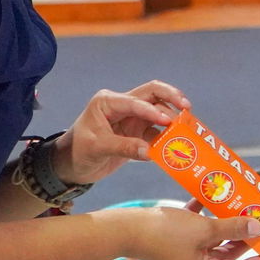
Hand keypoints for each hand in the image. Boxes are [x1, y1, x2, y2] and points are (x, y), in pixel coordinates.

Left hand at [55, 80, 187, 184]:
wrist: (72, 166)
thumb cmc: (78, 151)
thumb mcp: (97, 148)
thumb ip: (124, 147)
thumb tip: (150, 151)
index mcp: (108, 102)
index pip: (135, 101)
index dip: (152, 111)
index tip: (167, 121)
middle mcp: (123, 105)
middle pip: (152, 93)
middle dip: (171, 98)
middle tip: (187, 107)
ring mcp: (132, 117)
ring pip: (159, 110)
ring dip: (172, 117)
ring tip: (187, 127)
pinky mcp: (138, 131)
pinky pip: (157, 130)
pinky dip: (168, 135)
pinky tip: (179, 140)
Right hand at [119, 205, 259, 259]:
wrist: (128, 228)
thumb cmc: (163, 233)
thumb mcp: (204, 229)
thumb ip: (232, 228)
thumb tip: (257, 228)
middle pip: (228, 255)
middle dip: (245, 238)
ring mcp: (184, 257)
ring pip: (214, 242)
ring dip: (227, 226)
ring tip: (242, 209)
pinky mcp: (175, 244)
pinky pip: (197, 233)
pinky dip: (206, 219)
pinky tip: (211, 199)